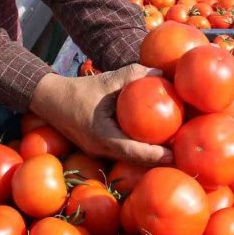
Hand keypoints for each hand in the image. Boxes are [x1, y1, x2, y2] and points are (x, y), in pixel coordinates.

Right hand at [28, 65, 171, 165]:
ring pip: (129, 159)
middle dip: (158, 160)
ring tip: (175, 151)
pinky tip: (156, 142)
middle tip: (183, 155)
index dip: (154, 155)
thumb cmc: (78, 90)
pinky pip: (124, 153)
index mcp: (101, 136)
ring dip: (150, 157)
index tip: (174, 155)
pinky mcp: (100, 149)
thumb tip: (162, 73)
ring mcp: (100, 152)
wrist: (50, 100)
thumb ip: (133, 75)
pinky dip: (140, 150)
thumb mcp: (106, 80)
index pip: (132, 151)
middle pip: (134, 161)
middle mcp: (101, 150)